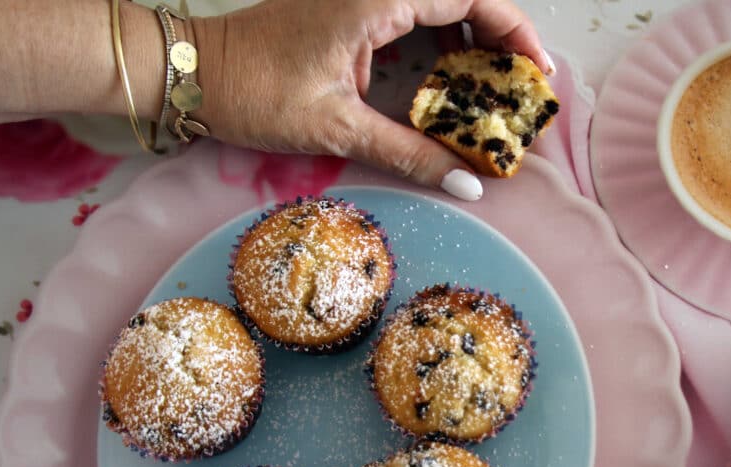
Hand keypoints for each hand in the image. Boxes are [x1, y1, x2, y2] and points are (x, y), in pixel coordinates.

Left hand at [192, 0, 552, 199]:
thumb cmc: (253, 92)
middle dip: (501, 35)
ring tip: (494, 87)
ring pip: (439, 2)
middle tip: (522, 86)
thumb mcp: (335, 126)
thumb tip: (469, 185)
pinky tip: (449, 77)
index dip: (514, 31)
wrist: (194, 73)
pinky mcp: (350, 8)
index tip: (536, 73)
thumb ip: (408, 153)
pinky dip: (441, 38)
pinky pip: (412, 12)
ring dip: (473, 37)